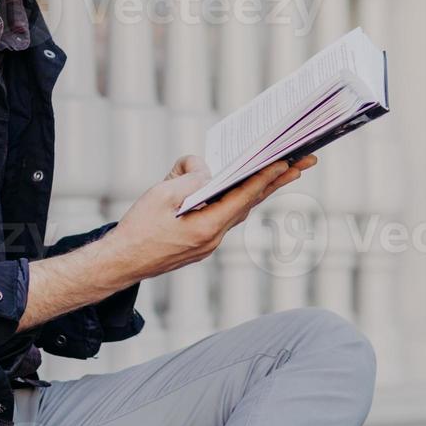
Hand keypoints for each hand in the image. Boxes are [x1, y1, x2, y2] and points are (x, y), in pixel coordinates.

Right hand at [95, 154, 316, 286]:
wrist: (120, 263)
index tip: (287, 162)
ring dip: (260, 189)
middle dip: (278, 181)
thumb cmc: (138, 229)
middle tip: (306, 162)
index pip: (244, 198)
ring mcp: (209, 243)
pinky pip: (224, 215)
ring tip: (284, 169)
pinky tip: (241, 185)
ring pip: (239, 209)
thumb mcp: (161, 195)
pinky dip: (237, 198)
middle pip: (251, 203)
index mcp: (206, 228)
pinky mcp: (201, 242)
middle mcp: (214, 238)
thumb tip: (206, 169)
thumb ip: (189, 178)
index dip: (266, 178)